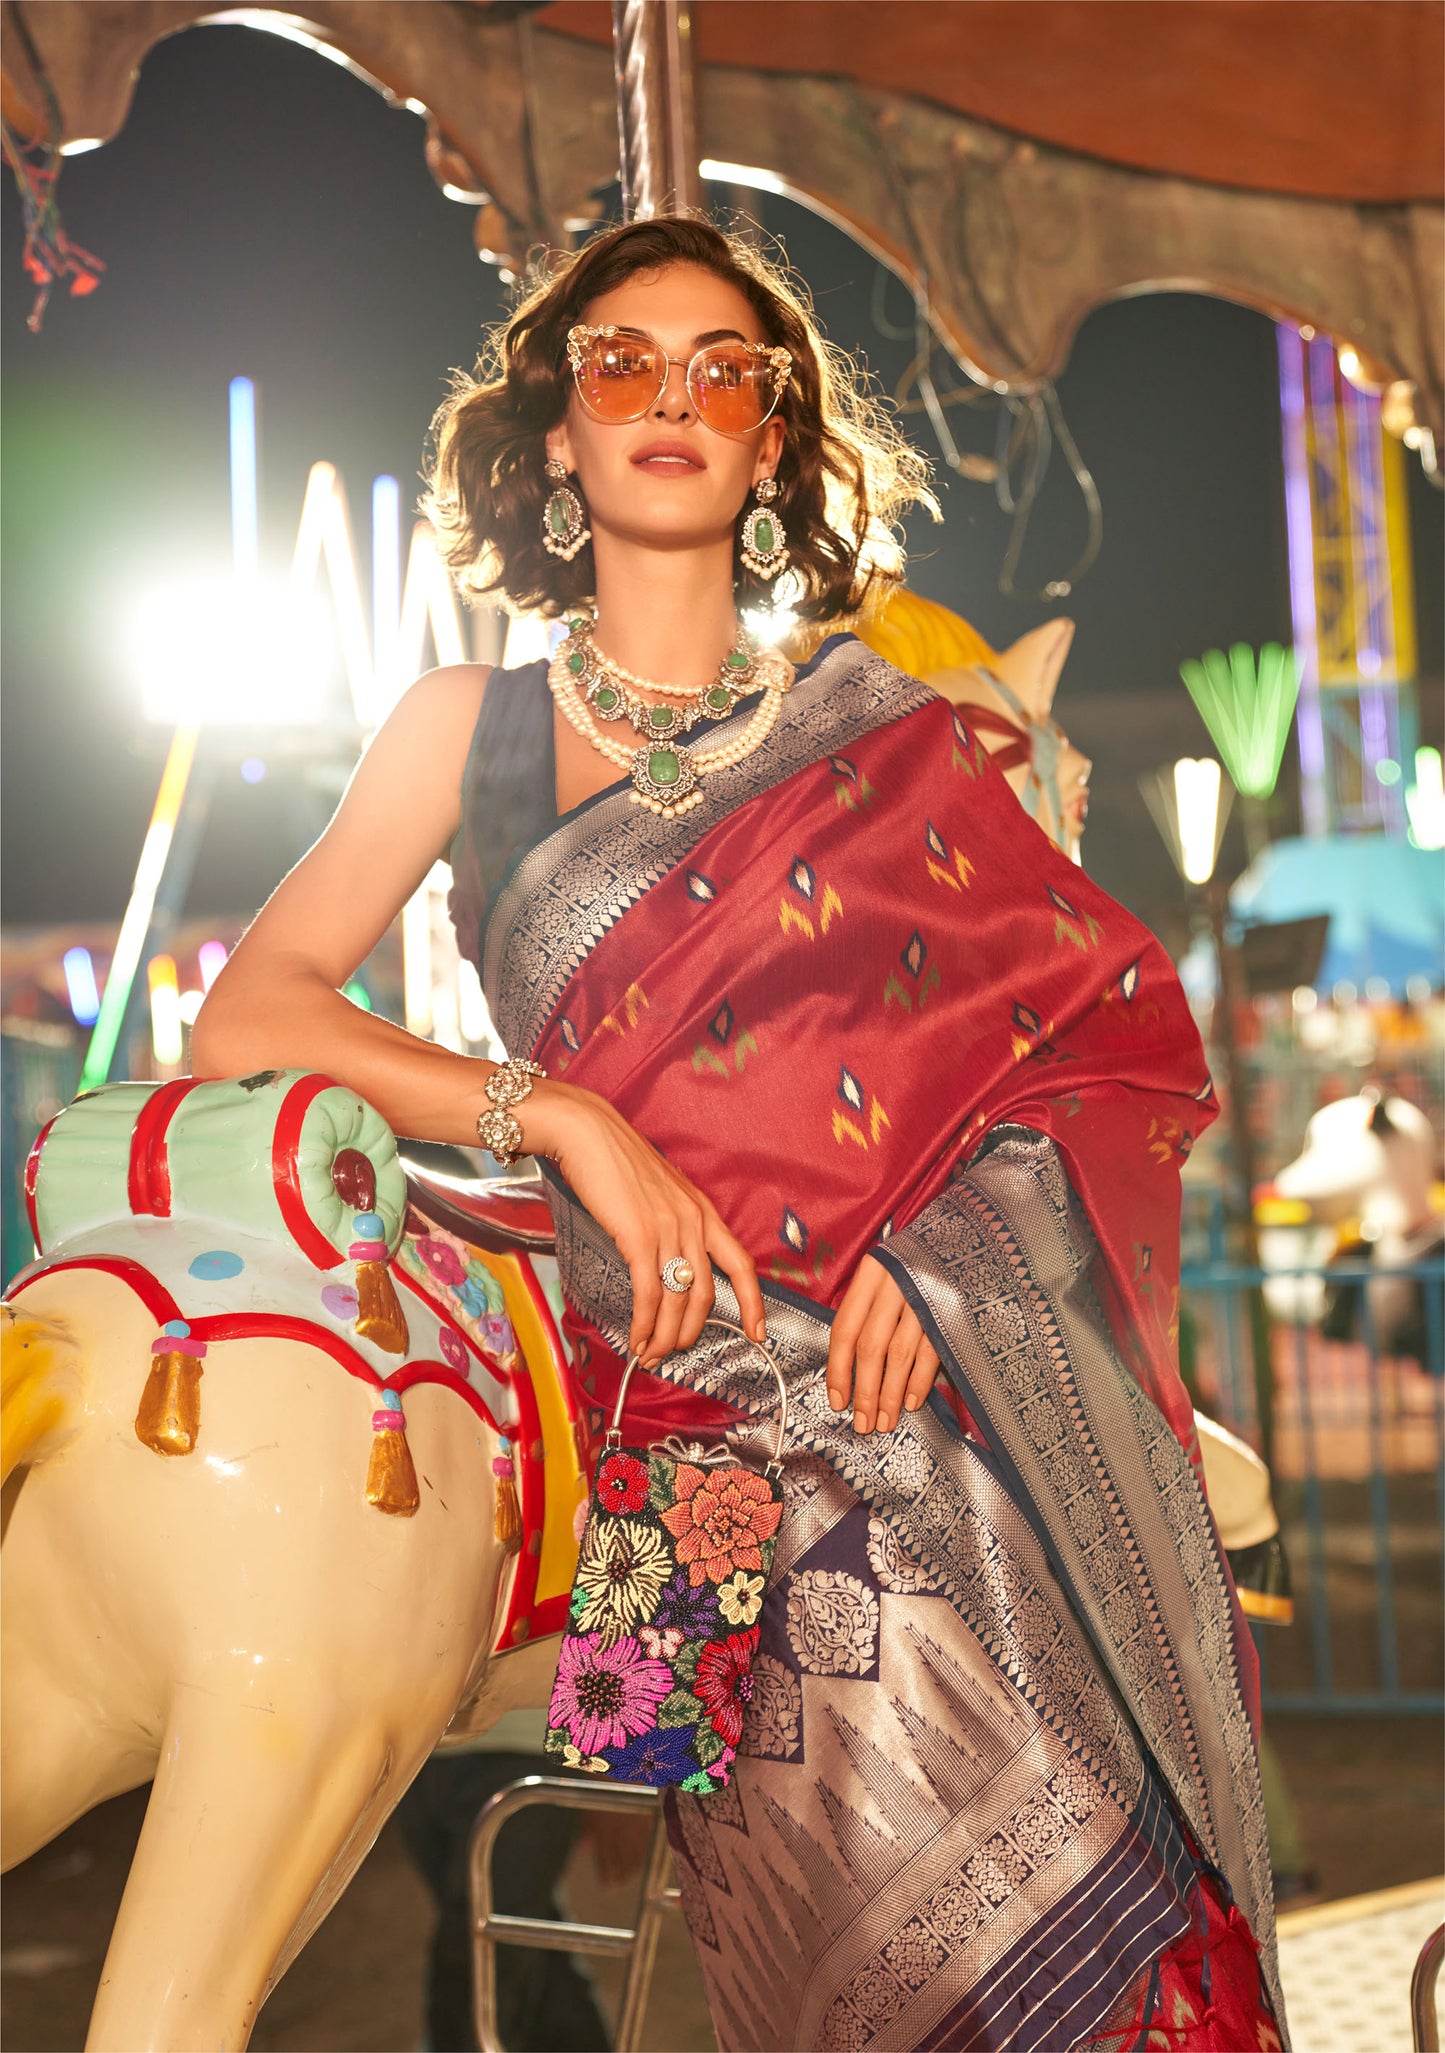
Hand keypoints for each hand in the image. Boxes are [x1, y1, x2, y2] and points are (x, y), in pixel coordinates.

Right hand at [520, 1080, 764, 1365]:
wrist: (588, 1133)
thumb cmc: (617, 1161)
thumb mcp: (660, 1192)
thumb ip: (671, 1222)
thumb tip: (664, 1261)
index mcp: (703, 1211)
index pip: (741, 1264)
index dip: (754, 1303)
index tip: (758, 1332)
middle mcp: (694, 1222)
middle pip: (706, 1294)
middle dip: (690, 1332)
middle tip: (673, 1353)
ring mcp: (669, 1229)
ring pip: (677, 1300)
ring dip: (663, 1336)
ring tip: (650, 1355)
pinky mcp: (639, 1236)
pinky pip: (648, 1293)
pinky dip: (643, 1323)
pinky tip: (635, 1339)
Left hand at [825, 1256, 940, 1432]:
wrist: (967, 1239)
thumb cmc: (915, 1263)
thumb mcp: (884, 1273)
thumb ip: (866, 1309)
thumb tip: (849, 1367)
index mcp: (871, 1273)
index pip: (845, 1328)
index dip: (838, 1370)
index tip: (838, 1402)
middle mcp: (894, 1284)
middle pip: (870, 1347)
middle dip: (865, 1392)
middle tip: (863, 1424)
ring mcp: (925, 1297)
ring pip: (899, 1354)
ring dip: (890, 1394)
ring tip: (886, 1421)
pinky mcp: (952, 1310)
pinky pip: (931, 1352)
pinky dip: (919, 1381)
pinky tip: (911, 1403)